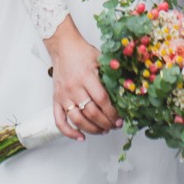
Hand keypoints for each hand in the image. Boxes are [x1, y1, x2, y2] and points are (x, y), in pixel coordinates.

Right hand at [46, 17, 118, 138]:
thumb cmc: (82, 52)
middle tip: (114, 126)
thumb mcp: (101, 59)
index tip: (119, 118)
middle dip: (105, 123)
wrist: (63, 46)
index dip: (112, 113)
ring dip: (92, 129)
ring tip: (102, 130)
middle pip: (91, 112)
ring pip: (77, 120)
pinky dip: (69, 132)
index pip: (102, 100)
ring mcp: (63, 96)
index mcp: (86, 76)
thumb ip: (112, 74)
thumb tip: (127, 89)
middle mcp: (73, 88)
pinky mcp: (56, 100)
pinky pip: (60, 121)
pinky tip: (80, 136)